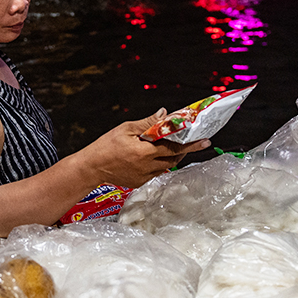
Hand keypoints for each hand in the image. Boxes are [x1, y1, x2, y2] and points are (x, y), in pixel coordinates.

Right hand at [80, 109, 210, 188]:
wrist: (91, 167)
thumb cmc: (105, 146)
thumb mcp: (126, 129)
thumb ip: (148, 123)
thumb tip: (165, 114)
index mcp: (144, 152)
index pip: (174, 148)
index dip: (191, 144)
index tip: (205, 140)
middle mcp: (147, 167)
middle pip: (174, 159)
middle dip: (184, 150)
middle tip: (192, 142)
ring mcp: (144, 177)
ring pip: (166, 167)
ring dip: (172, 157)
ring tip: (172, 147)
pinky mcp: (139, 183)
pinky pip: (156, 173)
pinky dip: (159, 164)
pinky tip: (153, 157)